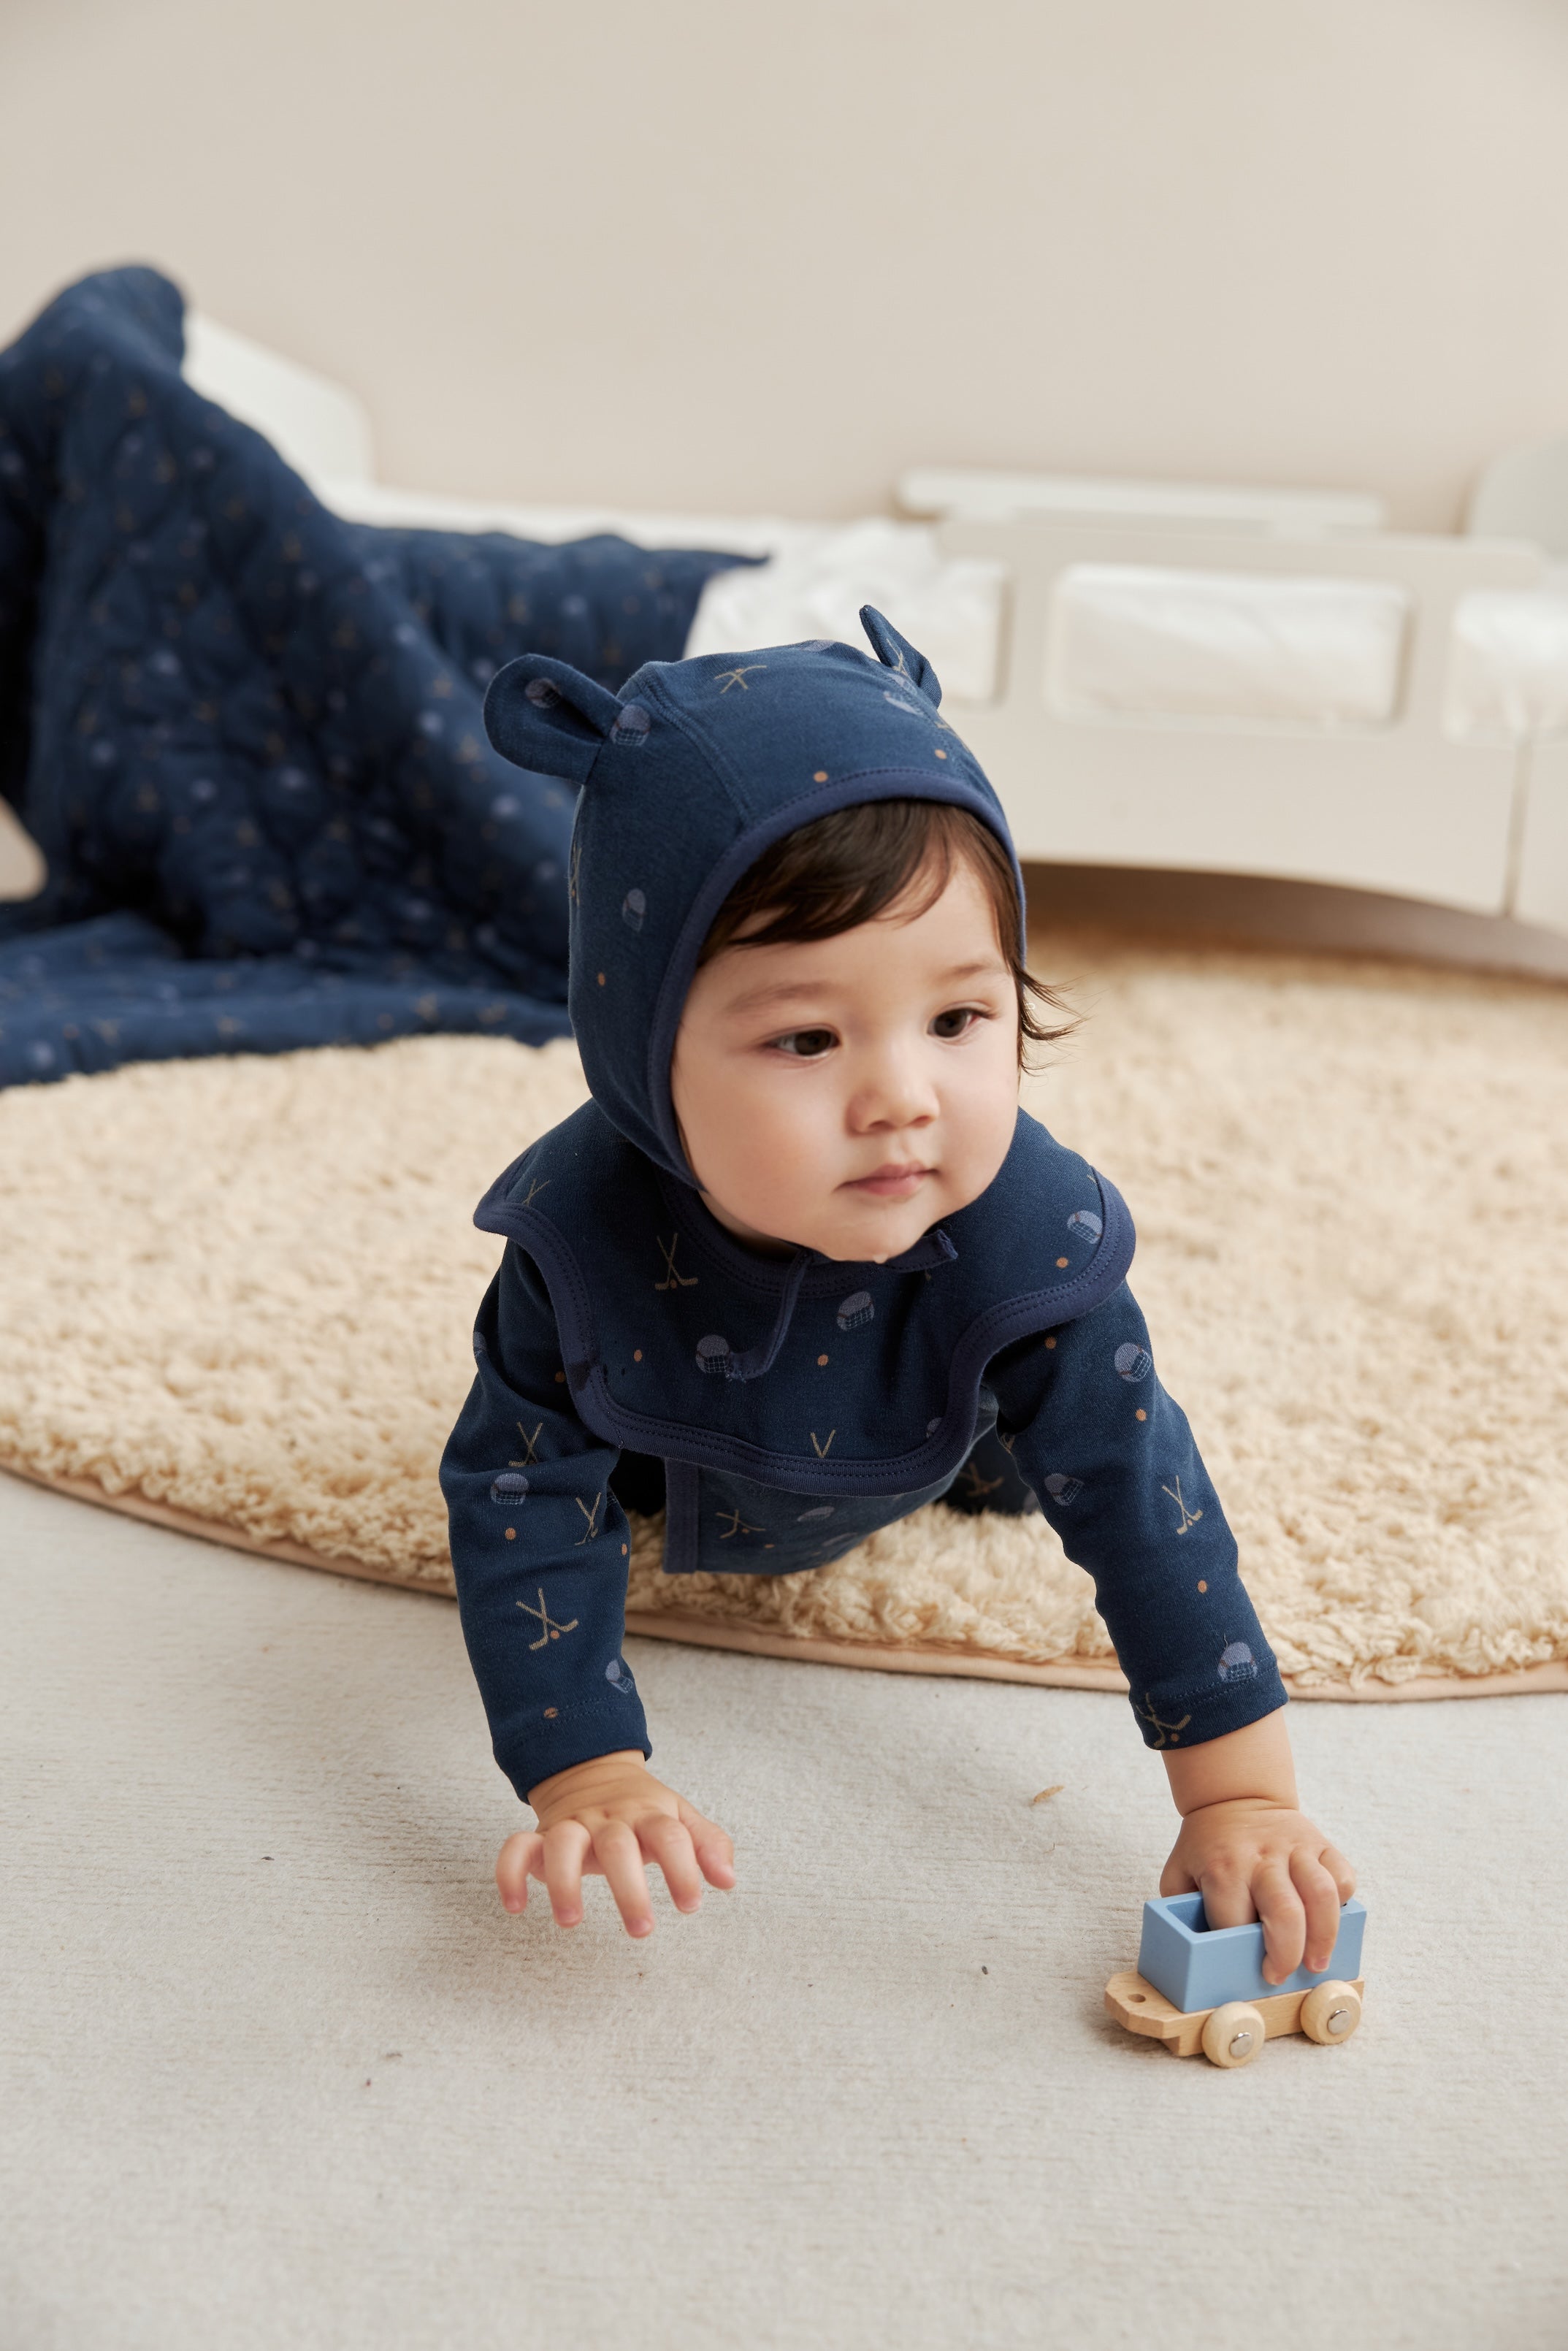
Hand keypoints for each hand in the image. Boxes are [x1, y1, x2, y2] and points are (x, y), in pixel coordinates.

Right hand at [496, 1749, 735, 1938]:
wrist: (592, 1770)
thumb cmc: (643, 1809)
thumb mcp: (680, 1816)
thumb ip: (707, 1843)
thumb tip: (728, 1879)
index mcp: (648, 1814)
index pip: (669, 1837)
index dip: (682, 1869)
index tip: (690, 1905)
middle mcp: (608, 1818)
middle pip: (617, 1845)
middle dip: (629, 1888)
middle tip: (643, 1929)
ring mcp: (572, 1824)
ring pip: (562, 1843)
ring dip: (565, 1882)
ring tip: (571, 1922)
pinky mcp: (540, 1835)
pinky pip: (516, 1847)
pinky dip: (510, 1873)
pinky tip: (516, 1906)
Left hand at [1160, 1800, 1355, 1985]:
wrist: (1234, 1797)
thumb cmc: (1207, 1846)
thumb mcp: (1179, 1873)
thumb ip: (1184, 1911)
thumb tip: (1198, 1954)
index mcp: (1222, 1867)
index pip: (1235, 1921)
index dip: (1240, 1953)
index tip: (1247, 1971)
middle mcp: (1261, 1856)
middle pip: (1285, 1913)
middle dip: (1287, 1955)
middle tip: (1282, 1975)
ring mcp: (1295, 1848)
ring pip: (1321, 1895)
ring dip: (1324, 1937)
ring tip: (1317, 1962)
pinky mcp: (1320, 1843)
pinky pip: (1343, 1876)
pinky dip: (1343, 1904)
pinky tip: (1329, 1921)